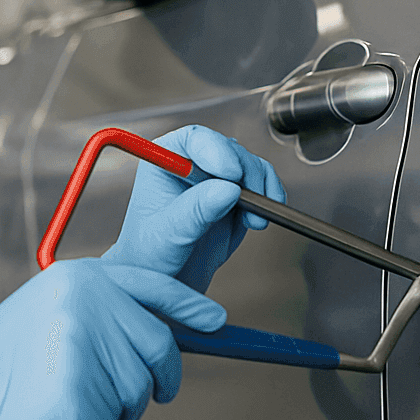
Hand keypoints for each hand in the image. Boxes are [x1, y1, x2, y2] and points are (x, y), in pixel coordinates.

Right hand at [0, 257, 226, 419]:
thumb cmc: (8, 358)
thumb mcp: (53, 308)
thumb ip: (105, 309)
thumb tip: (166, 331)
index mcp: (81, 279)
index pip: (152, 287)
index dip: (189, 306)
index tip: (217, 321)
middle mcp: (84, 305)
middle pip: (158, 347)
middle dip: (161, 378)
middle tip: (157, 395)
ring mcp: (80, 349)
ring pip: (137, 392)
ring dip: (121, 411)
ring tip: (80, 403)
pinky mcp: (76, 397)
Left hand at [102, 125, 286, 293]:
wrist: (166, 281)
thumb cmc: (150, 256)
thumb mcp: (168, 234)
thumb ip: (196, 210)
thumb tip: (228, 189)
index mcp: (165, 161)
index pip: (193, 139)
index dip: (215, 150)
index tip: (230, 174)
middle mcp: (193, 164)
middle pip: (229, 149)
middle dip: (245, 172)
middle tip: (249, 200)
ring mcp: (217, 180)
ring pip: (250, 165)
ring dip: (260, 187)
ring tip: (253, 219)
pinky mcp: (237, 197)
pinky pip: (262, 186)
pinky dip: (269, 200)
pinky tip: (259, 221)